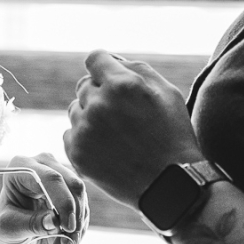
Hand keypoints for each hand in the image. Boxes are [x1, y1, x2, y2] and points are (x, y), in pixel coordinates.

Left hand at [0, 153, 89, 243]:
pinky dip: (76, 236)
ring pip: (81, 203)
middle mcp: (45, 166)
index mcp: (22, 166)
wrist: (9, 235)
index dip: (63, 202)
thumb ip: (30, 223)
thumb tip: (53, 222)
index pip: (51, 178)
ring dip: (74, 233)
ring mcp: (62, 178)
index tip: (68, 228)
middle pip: (73, 186)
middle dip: (74, 219)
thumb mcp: (9, 228)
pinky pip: (83, 215)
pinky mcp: (73, 196)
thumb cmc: (3, 227)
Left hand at [64, 50, 203, 207]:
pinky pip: (71, 134)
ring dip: (90, 116)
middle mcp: (98, 104)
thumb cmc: (173, 135)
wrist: (169, 185)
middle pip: (84, 85)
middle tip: (122, 115)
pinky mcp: (76, 153)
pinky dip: (85, 139)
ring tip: (116, 135)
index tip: (112, 80)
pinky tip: (108, 149)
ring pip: (75, 109)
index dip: (104, 67)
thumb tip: (111, 61)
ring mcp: (85, 130)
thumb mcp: (167, 92)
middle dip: (100, 94)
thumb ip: (136, 68)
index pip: (95, 58)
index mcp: (122, 84)